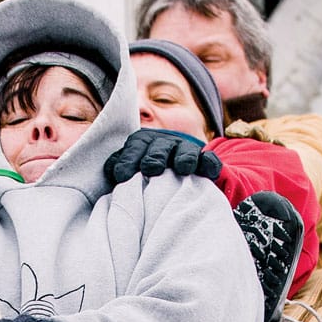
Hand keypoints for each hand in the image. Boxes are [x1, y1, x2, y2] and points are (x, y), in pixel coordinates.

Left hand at [104, 129, 222, 185]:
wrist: (178, 174)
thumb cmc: (146, 176)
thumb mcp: (132, 170)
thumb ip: (121, 170)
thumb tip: (111, 172)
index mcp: (144, 144)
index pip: (135, 148)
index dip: (128, 160)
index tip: (121, 176)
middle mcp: (165, 145)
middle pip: (160, 147)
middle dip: (155, 157)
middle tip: (150, 169)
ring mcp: (186, 152)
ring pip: (186, 151)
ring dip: (184, 158)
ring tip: (182, 169)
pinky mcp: (206, 162)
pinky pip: (209, 161)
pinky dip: (210, 165)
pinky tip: (209, 173)